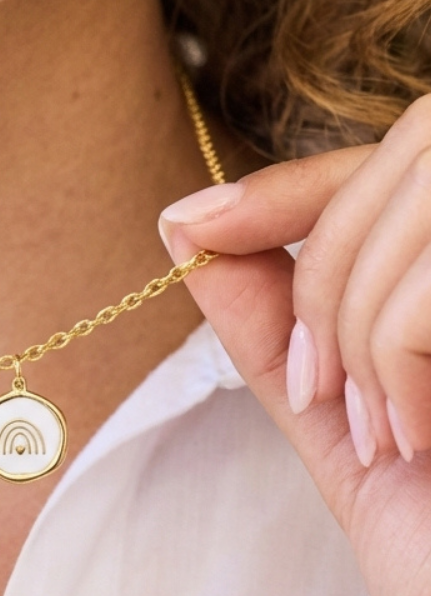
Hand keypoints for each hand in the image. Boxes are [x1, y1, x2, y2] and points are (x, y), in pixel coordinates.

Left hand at [158, 94, 430, 595]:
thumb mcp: (347, 432)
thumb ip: (281, 330)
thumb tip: (191, 228)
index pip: (401, 159)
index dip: (290, 183)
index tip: (189, 225)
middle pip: (415, 154)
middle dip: (328, 269)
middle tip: (324, 392)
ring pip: (426, 199)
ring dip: (361, 323)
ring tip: (388, 437)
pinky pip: (427, 294)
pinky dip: (393, 352)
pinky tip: (418, 441)